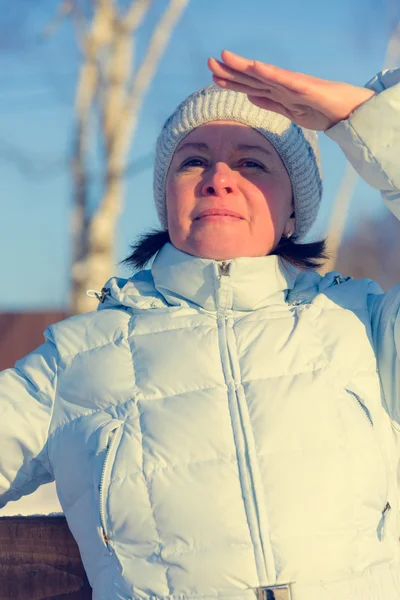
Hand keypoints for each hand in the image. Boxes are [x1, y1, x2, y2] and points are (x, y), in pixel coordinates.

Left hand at [208, 50, 375, 130]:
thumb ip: (271, 103)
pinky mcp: (305, 87)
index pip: (250, 86)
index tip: (213, 76)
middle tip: (209, 62)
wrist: (348, 113)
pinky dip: (270, 73)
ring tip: (225, 57)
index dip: (231, 82)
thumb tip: (249, 96)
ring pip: (264, 74)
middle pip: (252, 77)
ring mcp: (293, 85)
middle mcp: (283, 85)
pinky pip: (285, 79)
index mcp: (278, 93)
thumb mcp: (290, 112)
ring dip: (244, 66)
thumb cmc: (322, 111)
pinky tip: (255, 66)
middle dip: (230, 70)